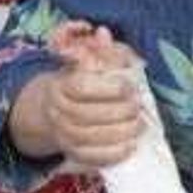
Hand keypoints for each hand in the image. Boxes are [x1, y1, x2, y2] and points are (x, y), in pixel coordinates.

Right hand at [16, 21, 148, 171]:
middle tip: (138, 107)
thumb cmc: (78, 82)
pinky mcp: (72, 152)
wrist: (52, 111)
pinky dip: (112, 154)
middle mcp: (57, 111)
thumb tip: (103, 34)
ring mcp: (62, 134)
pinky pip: (90, 158)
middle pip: (86, 115)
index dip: (109, 88)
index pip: (81, 88)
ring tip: (139, 126)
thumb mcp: (87, 61)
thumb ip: (99, 51)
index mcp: (60, 85)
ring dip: (119, 133)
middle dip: (118, 111)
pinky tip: (130, 146)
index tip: (130, 86)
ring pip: (89, 137)